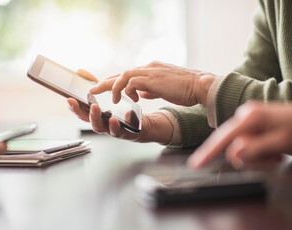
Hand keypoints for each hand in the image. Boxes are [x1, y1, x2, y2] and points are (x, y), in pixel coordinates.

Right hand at [68, 69, 173, 143]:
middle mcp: (102, 123)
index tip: (69, 99)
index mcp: (97, 115)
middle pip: (88, 121)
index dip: (74, 107)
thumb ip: (96, 85)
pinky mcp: (125, 133)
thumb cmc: (122, 111)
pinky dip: (116, 126)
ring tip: (96, 108)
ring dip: (96, 118)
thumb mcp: (109, 95)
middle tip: (79, 103)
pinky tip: (116, 119)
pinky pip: (119, 132)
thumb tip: (79, 71)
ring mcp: (112, 129)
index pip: (81, 112)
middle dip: (82, 112)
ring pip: (100, 127)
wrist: (142, 124)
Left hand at [89, 61, 217, 105]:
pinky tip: (126, 99)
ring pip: (124, 75)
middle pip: (121, 73)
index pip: (127, 74)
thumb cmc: (185, 89)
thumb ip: (150, 89)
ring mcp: (150, 72)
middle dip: (105, 82)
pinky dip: (126, 90)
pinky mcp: (153, 79)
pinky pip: (132, 82)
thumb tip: (140, 93)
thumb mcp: (163, 89)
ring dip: (112, 86)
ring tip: (106, 98)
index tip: (103, 87)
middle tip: (92, 89)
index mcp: (150, 70)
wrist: (200, 85)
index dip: (114, 81)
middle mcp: (148, 68)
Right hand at [188, 102, 291, 168]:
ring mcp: (246, 118)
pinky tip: (272, 150)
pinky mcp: (250, 123)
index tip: (195, 165)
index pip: (222, 138)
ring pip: (239, 148)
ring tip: (275, 153)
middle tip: (273, 158)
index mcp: (249, 118)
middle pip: (231, 146)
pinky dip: (258, 152)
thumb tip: (233, 152)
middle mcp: (244, 115)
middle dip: (250, 158)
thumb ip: (255, 149)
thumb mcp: (280, 143)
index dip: (207, 153)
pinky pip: (245, 144)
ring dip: (257, 156)